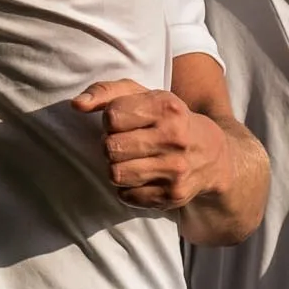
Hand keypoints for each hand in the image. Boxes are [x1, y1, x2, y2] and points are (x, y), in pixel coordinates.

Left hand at [72, 79, 231, 210]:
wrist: (212, 155)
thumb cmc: (168, 120)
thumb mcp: (143, 96)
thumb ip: (105, 92)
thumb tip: (76, 104)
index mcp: (167, 106)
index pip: (112, 116)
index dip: (111, 120)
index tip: (124, 122)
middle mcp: (174, 137)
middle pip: (110, 147)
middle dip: (111, 146)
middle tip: (125, 144)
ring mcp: (175, 169)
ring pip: (116, 174)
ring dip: (117, 168)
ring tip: (132, 160)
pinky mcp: (173, 195)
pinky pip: (127, 196)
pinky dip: (129, 189)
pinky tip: (144, 177)